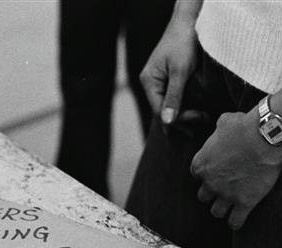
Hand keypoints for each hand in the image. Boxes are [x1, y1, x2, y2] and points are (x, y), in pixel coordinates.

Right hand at [139, 7, 199, 123]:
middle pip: (163, 110)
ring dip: (184, 114)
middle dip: (182, 119)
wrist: (190, 20)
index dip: (179, 119)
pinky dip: (185, 104)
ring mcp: (159, 81)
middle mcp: (151, 84)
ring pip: (169, 105)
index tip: (201, 118)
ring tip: (202, 120)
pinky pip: (174, 97)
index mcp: (149, 82)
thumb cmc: (184, 41)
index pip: (160, 110)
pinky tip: (195, 110)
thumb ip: (174, 96)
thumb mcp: (180, 70)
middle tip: (203, 123)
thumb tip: (167, 122)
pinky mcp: (169, 78)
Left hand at [191, 111, 281, 229]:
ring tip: (230, 207)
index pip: (196, 176)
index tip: (215, 173)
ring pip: (216, 212)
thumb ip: (219, 128)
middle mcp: (210, 182)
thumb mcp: (225, 122)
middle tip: (224, 189)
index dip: (206, 175)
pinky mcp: (245, 202)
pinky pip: (235, 221)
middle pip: (204, 196)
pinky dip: (236, 222)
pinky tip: (238, 221)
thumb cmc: (245, 126)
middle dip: (213, 193)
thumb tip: (223, 124)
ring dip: (222, 209)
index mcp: (201, 164)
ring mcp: (226, 194)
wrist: (266, 136)